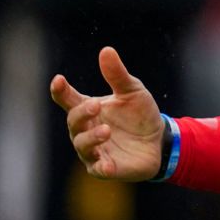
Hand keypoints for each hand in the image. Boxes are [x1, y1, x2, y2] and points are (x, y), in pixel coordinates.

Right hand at [48, 47, 163, 180]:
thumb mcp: (133, 91)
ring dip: (91, 137)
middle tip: (95, 105)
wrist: (160, 140)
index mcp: (88, 109)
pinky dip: (100, 167)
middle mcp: (85, 130)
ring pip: (82, 145)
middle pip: (73, 121)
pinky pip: (98, 169)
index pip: (67, 99)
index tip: (58, 80)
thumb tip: (106, 50)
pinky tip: (106, 165)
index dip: (60, 91)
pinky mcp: (106, 168)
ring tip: (106, 130)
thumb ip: (117, 75)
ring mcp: (94, 150)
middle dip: (81, 113)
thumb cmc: (140, 115)